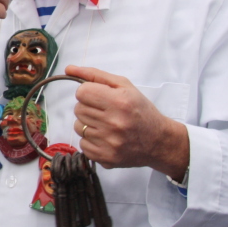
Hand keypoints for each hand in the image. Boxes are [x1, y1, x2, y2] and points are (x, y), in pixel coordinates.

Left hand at [67, 65, 189, 179]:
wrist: (159, 142)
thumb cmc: (141, 111)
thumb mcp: (124, 86)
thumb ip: (94, 75)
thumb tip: (68, 69)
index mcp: (119, 102)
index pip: (81, 93)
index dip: (89, 93)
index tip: (99, 97)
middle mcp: (113, 123)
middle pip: (78, 109)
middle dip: (89, 108)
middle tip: (106, 112)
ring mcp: (109, 142)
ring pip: (78, 126)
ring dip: (88, 124)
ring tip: (107, 125)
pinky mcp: (105, 157)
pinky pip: (82, 144)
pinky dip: (91, 140)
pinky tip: (106, 138)